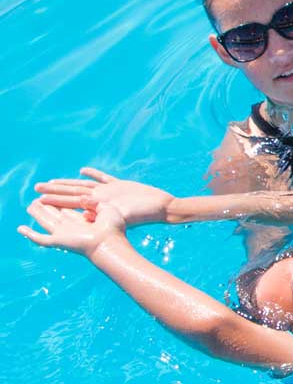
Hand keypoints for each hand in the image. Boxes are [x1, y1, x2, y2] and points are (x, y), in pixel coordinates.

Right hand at [18, 200, 125, 257]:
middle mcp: (74, 226)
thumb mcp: (108, 210)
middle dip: (48, 207)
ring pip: (47, 222)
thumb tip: (82, 198)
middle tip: (38, 199)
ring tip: (30, 205)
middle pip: (57, 215)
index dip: (62, 201)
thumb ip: (94, 203)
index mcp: (86, 219)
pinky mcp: (58, 240)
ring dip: (38, 214)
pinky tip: (21, 228)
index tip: (55, 195)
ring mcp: (65, 233)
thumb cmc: (114, 228)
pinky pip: (40, 239)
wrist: (110, 242)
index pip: (70, 208)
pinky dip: (29, 234)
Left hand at [35, 167, 174, 224]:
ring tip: (53, 180)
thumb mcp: (123, 212)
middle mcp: (102, 197)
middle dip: (55, 190)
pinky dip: (94, 175)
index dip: (56, 197)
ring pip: (85, 186)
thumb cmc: (146, 213)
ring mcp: (110, 192)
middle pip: (74, 191)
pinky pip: (104, 179)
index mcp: (100, 203)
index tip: (39, 196)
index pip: (73, 199)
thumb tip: (81, 203)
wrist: (164, 208)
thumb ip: (103, 207)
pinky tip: (83, 171)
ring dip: (69, 183)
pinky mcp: (121, 186)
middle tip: (36, 187)